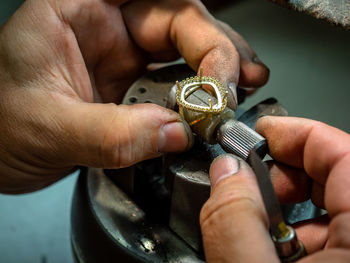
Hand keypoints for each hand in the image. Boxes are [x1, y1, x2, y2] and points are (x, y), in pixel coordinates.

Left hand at [0, 0, 267, 192]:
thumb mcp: (48, 127)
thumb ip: (110, 133)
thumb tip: (176, 133)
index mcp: (80, 10)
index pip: (155, 1)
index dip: (198, 25)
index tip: (218, 67)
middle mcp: (107, 28)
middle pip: (180, 24)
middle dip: (217, 54)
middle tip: (237, 86)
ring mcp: (123, 59)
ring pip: (184, 51)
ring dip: (218, 70)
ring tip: (244, 85)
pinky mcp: (130, 88)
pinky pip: (173, 85)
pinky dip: (199, 96)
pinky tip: (216, 103)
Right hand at [200, 116, 349, 261]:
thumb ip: (234, 219)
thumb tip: (226, 170)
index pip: (346, 155)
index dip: (299, 134)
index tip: (262, 133)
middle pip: (336, 177)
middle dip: (283, 171)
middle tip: (247, 178)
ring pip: (327, 208)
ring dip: (281, 204)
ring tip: (249, 217)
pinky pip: (326, 235)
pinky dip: (289, 231)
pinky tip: (265, 243)